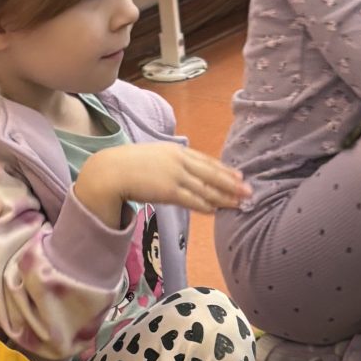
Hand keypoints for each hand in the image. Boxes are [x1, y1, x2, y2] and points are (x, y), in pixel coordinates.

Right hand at [75, 141, 248, 228]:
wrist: (111, 171)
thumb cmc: (127, 165)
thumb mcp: (153, 156)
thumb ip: (168, 162)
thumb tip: (179, 173)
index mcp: (176, 150)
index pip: (206, 160)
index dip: (224, 169)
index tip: (239, 175)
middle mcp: (179, 160)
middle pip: (212, 173)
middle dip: (232, 183)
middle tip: (249, 191)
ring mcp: (175, 175)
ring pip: (206, 188)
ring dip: (224, 197)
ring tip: (239, 203)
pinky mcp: (168, 190)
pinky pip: (192, 199)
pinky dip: (206, 205)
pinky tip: (216, 210)